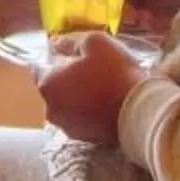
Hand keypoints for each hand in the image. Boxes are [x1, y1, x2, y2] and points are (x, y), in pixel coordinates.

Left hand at [33, 31, 145, 147]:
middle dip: (66, 79)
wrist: (139, 111)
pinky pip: (80, 118)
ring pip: (66, 105)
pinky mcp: (83, 138)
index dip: (55, 59)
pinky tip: (104, 103)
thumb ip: (70, 42)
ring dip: (76, 96)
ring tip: (99, 88)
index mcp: (47, 84)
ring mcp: (66, 127)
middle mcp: (50, 109)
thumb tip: (56, 43)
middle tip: (90, 70)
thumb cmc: (114, 73)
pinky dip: (87, 111)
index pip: (40, 67)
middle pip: (53, 88)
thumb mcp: (95, 43)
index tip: (72, 56)